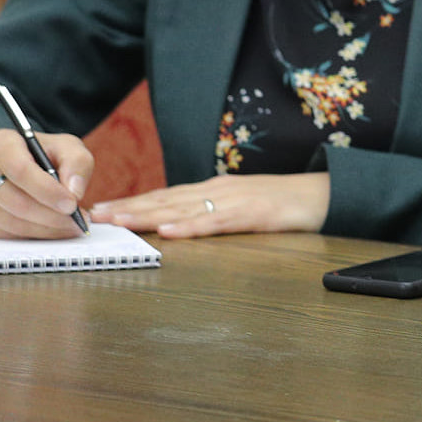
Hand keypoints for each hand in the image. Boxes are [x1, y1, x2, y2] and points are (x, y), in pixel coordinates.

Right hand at [0, 128, 91, 238]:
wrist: (27, 165)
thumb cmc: (47, 155)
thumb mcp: (68, 148)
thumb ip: (77, 163)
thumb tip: (73, 192)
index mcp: (0, 143)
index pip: (20, 171)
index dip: (47, 191)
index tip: (71, 204)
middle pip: (14, 200)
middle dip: (50, 215)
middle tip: (76, 221)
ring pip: (9, 221)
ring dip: (44, 228)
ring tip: (70, 226)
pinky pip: (3, 234)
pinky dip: (32, 235)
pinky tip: (51, 229)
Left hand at [90, 172, 329, 237]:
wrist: (325, 193)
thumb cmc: (285, 202)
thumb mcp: (243, 205)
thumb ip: (214, 212)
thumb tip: (181, 223)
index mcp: (214, 190)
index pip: (164, 195)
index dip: (132, 202)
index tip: (102, 208)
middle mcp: (218, 191)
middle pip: (166, 200)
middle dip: (129, 207)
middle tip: (96, 215)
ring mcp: (235, 201)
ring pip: (183, 208)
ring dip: (147, 215)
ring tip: (119, 221)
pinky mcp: (254, 214)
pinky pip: (216, 223)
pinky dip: (191, 227)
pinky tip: (169, 231)